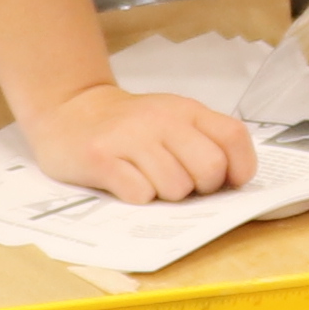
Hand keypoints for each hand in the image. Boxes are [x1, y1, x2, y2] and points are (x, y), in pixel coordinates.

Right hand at [23, 81, 260, 205]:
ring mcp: (130, 138)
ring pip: (175, 187)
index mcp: (186, 111)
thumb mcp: (172, 120)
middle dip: (200, 189)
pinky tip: (125, 183)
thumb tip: (232, 182)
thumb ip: (204, 142)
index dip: (239, 168)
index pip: (233, 137)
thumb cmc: (130, 126)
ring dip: (165, 196)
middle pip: (209, 168)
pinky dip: (137, 198)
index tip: (225, 182)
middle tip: (180, 184)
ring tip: (148, 181)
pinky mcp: (101, 158)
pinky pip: (139, 194)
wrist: (69, 111)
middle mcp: (161, 120)